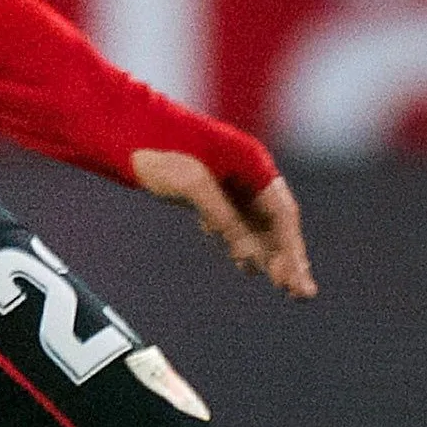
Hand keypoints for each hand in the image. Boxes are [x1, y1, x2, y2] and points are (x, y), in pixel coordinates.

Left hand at [132, 150, 314, 297]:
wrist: (124, 131)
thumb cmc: (159, 151)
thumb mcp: (193, 186)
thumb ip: (224, 220)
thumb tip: (249, 258)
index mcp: (253, 164)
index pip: (283, 213)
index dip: (291, 249)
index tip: (294, 282)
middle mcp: (248, 173)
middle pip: (277, 222)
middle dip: (290, 258)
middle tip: (302, 295)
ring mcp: (230, 182)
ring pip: (258, 225)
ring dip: (270, 256)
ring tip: (283, 287)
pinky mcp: (210, 190)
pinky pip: (237, 222)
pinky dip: (244, 245)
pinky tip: (245, 266)